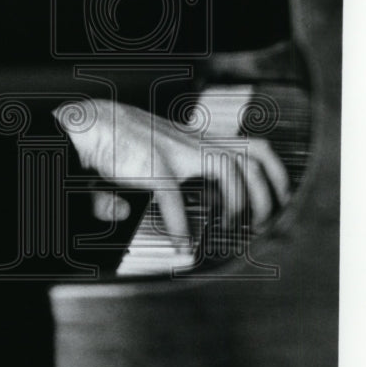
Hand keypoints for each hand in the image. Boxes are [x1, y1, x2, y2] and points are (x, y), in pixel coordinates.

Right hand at [53, 98, 288, 243]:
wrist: (89, 121)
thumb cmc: (115, 139)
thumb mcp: (146, 159)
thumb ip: (143, 185)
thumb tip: (118, 212)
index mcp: (199, 142)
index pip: (252, 147)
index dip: (274, 175)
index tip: (276, 203)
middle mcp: (195, 143)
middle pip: (255, 155)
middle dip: (270, 192)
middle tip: (262, 223)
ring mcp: (177, 152)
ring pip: (231, 169)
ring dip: (239, 203)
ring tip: (230, 229)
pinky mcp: (153, 166)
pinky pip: (174, 200)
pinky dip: (179, 227)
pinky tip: (180, 244)